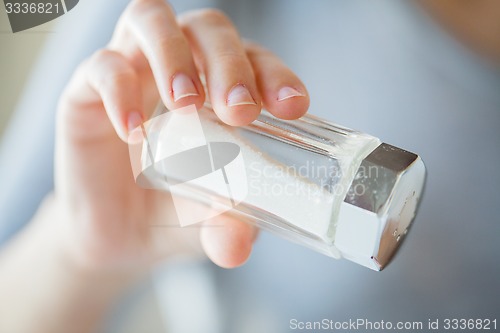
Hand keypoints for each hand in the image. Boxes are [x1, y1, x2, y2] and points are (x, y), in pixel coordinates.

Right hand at [55, 0, 309, 272]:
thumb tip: (238, 246)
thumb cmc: (177, 214)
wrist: (120, 235)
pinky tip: (134, 132)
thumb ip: (226, 229)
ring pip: (152, 20)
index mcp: (223, 90)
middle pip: (208, 29)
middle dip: (229, 63)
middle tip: (239, 111)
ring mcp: (135, 73)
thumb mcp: (209, 224)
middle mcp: (182, 70)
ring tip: (186, 105)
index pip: (255, 59)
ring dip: (174, 55)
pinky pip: (102, 68)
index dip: (275, 74)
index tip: (291, 106)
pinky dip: (120, 91)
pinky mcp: (88, 92)